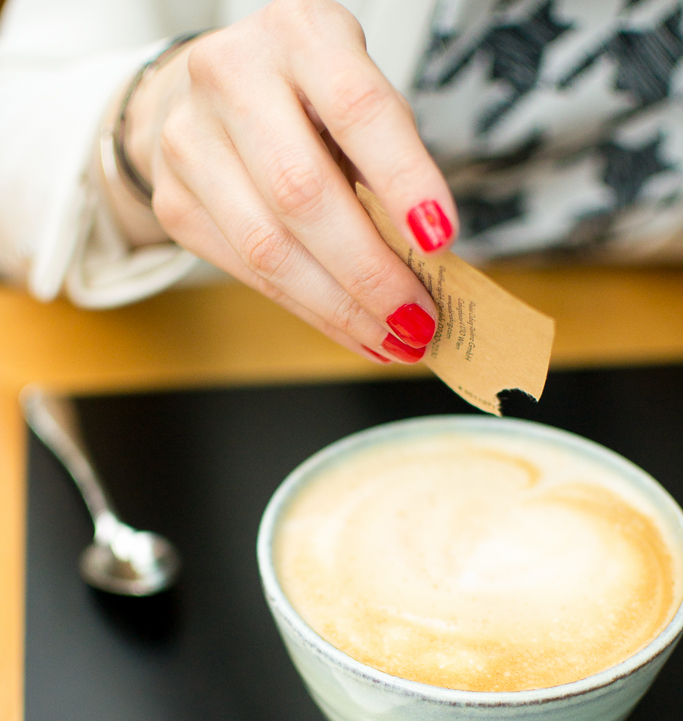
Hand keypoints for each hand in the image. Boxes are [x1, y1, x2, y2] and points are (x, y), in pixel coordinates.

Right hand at [109, 0, 457, 363]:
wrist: (205, 96)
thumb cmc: (301, 97)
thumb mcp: (355, 93)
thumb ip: (388, 158)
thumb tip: (428, 258)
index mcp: (298, 33)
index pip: (358, 109)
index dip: (403, 180)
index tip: (440, 238)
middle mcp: (231, 76)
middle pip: (303, 194)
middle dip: (369, 272)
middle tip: (417, 318)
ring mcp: (190, 142)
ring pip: (269, 248)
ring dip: (341, 308)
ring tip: (392, 337)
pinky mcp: (177, 202)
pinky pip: (249, 274)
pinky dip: (311, 311)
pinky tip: (352, 329)